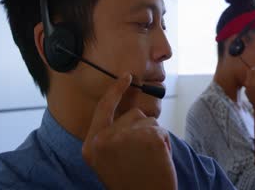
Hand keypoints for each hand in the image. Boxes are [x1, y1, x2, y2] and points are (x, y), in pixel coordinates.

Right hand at [81, 74, 176, 189]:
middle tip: (142, 155)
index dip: (116, 90)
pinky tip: (159, 160)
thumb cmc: (130, 183)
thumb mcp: (107, 160)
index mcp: (90, 145)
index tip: (127, 76)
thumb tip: (128, 112)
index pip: (103, 108)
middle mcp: (103, 139)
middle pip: (132, 113)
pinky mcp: (148, 138)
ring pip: (148, 120)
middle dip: (142, 128)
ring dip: (153, 136)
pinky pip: (161, 129)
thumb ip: (110, 136)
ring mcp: (125, 137)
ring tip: (149, 159)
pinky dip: (164, 143)